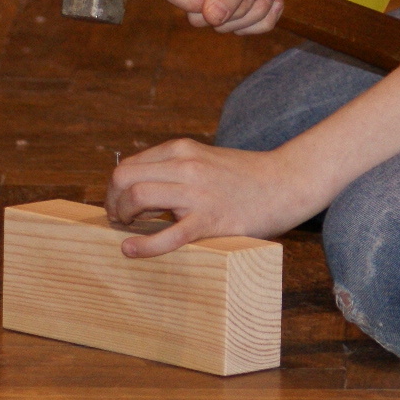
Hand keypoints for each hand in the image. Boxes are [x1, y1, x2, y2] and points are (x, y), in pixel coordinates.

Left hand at [105, 138, 326, 256]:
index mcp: (182, 149)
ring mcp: (197, 192)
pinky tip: (130, 251)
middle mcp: (185, 165)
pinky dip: (144, 245)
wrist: (287, 182)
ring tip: (128, 230)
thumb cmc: (245, 176)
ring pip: (138, 196)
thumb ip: (176, 167)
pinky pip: (169, 235)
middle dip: (112, 200)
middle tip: (118, 219)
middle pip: (124, 176)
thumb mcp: (205, 158)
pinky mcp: (211, 220)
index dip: (115, 188)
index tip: (119, 205)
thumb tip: (140, 188)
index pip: (129, 164)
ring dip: (123, 215)